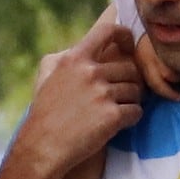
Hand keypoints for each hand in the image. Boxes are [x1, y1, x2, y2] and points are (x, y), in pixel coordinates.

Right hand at [2, 22, 150, 178]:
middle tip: (124, 94)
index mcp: (74, 59)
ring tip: (118, 110)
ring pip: (135, 91)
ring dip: (131, 101)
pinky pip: (136, 111)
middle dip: (131, 82)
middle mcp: (90, 73)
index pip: (107, 31)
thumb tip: (87, 45)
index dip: (124, 35)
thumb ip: (65, 57)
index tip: (128, 45)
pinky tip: (119, 123)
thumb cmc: (45, 113)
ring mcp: (102, 94)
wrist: (42, 147)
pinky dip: (132, 118)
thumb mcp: (47, 75)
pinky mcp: (112, 116)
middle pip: (130, 68)